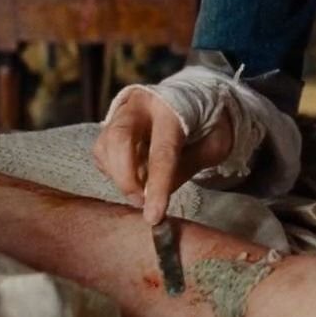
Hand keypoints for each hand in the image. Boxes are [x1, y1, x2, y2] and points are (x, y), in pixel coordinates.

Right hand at [93, 89, 235, 222]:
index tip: (153, 216)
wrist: (192, 99)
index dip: (157, 186)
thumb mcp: (214, 145)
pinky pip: (101, 153)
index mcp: (173, 107)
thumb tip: (157, 195)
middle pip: (119, 140)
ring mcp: (121, 112)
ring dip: (120, 178)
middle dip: (127, 179)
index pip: (162, 151)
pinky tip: (135, 174)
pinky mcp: (109, 124)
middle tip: (141, 203)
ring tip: (143, 189)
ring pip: (105, 148)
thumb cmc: (206, 124)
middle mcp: (141, 104)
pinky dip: (114, 171)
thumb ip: (188, 167)